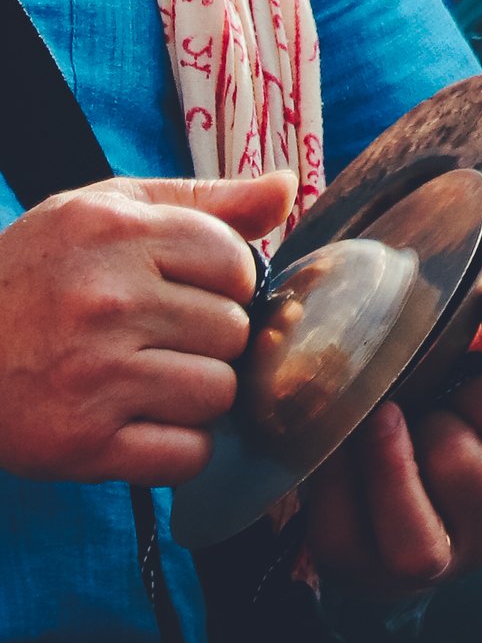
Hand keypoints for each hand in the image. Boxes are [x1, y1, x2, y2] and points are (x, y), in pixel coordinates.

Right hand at [0, 169, 290, 484]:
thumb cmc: (33, 277)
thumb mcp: (106, 212)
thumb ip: (203, 200)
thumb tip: (288, 188)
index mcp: (118, 231)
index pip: (236, 262)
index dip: (223, 284)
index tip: (188, 293)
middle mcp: (109, 299)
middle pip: (233, 331)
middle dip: (208, 340)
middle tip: (160, 341)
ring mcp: (96, 375)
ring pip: (217, 393)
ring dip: (195, 396)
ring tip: (149, 382)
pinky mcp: (82, 445)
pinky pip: (186, 455)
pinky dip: (176, 449)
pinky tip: (141, 426)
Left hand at [302, 272, 481, 590]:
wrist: (429, 441)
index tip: (481, 384)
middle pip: (453, 458)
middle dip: (434, 414)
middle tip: (435, 409)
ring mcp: (437, 567)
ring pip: (406, 509)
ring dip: (387, 449)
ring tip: (397, 432)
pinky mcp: (369, 576)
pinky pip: (343, 530)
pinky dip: (335, 479)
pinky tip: (346, 448)